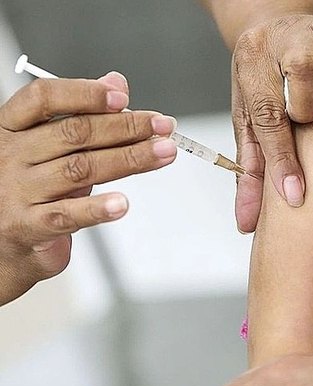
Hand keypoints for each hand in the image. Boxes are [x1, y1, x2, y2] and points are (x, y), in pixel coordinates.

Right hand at [0, 72, 177, 304]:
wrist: (1, 243)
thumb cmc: (31, 189)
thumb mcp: (51, 147)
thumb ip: (83, 115)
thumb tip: (115, 82)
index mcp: (12, 128)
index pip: (43, 98)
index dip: (84, 93)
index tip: (123, 97)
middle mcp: (10, 155)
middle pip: (74, 133)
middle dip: (126, 127)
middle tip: (163, 127)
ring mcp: (17, 191)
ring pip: (80, 169)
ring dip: (129, 159)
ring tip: (163, 153)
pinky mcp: (27, 226)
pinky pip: (68, 214)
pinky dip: (98, 208)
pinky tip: (123, 203)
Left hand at [231, 15, 312, 231]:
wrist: (278, 33)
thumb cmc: (264, 85)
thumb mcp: (250, 124)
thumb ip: (252, 172)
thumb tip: (246, 223)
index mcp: (252, 65)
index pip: (268, 117)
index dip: (283, 160)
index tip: (295, 195)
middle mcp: (282, 38)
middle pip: (304, 73)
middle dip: (312, 106)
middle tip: (311, 115)